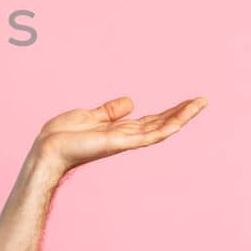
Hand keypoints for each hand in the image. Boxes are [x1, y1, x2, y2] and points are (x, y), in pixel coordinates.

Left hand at [30, 95, 207, 176]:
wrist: (47, 150)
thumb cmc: (61, 137)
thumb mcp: (88, 116)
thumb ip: (110, 111)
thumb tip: (131, 102)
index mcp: (119, 131)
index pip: (151, 121)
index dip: (169, 111)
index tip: (187, 101)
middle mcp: (126, 138)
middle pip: (161, 124)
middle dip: (182, 112)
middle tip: (203, 100)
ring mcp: (125, 142)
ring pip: (161, 129)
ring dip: (182, 116)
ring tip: (201, 103)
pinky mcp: (120, 143)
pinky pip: (149, 135)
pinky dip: (166, 127)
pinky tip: (182, 119)